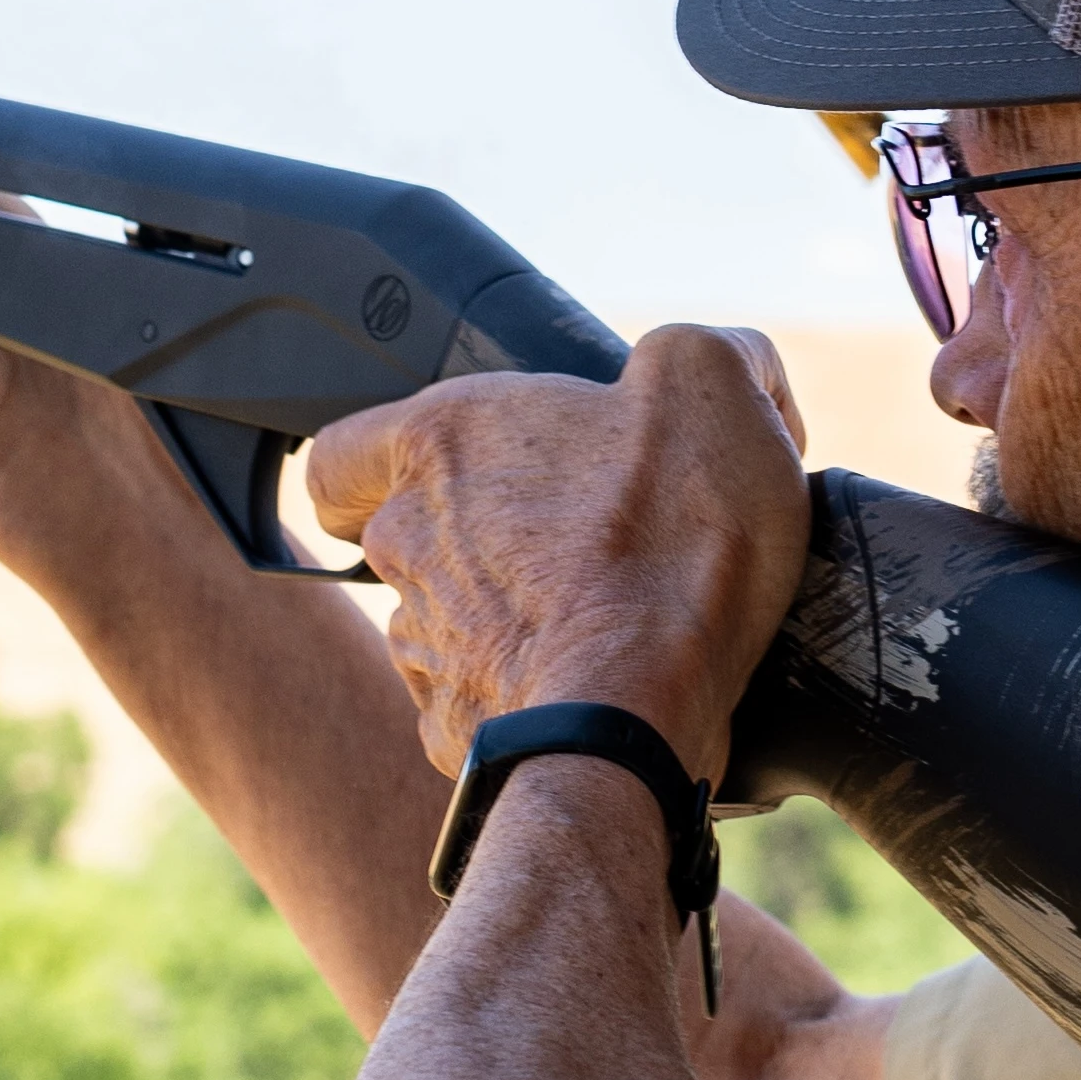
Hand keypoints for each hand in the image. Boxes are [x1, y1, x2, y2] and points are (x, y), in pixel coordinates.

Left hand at [305, 327, 812, 781]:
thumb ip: (705, 349)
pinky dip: (529, 696)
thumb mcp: (709, 383)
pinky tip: (595, 689)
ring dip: (510, 620)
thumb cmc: (665, 540)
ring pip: (448, 623)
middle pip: (414, 536)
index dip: (377, 464)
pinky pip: (481, 703)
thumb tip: (737, 374)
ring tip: (604, 622)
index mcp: (441, 443)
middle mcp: (408, 542)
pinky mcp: (448, 730)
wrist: (643, 711)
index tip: (432, 478)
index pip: (343, 453)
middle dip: (484, 542)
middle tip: (583, 546)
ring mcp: (421, 645)